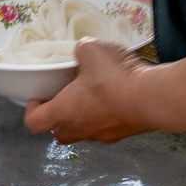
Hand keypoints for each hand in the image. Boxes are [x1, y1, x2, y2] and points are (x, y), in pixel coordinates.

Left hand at [24, 38, 155, 143]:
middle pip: (59, 133)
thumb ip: (80, 50)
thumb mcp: (91, 50)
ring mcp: (104, 135)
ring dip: (84, 118)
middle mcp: (81, 129)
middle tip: (65, 99)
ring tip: (94, 96)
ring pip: (85, 132)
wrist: (154, 98)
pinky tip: (118, 99)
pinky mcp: (126, 134)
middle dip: (58, 119)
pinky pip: (110, 129)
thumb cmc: (115, 78)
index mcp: (64, 111)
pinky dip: (109, 117)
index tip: (38, 97)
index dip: (32, 111)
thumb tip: (82, 50)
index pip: (34, 123)